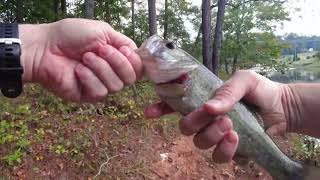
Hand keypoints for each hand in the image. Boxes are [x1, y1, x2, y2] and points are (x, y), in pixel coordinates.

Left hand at [20, 18, 142, 102]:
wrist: (45, 47)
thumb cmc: (70, 36)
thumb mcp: (102, 31)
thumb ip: (123, 42)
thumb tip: (138, 52)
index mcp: (116, 58)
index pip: (138, 67)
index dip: (134, 60)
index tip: (122, 49)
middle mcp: (111, 73)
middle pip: (131, 78)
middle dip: (117, 62)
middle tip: (100, 50)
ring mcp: (100, 85)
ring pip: (116, 86)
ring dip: (101, 68)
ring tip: (85, 57)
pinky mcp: (87, 96)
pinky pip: (99, 92)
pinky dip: (89, 78)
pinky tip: (77, 70)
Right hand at [145, 70, 289, 162]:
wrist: (283, 108)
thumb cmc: (260, 90)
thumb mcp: (245, 80)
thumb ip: (227, 90)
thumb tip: (210, 107)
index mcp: (202, 99)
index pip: (174, 105)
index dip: (160, 108)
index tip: (150, 112)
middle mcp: (204, 119)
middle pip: (184, 128)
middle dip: (195, 122)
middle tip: (216, 114)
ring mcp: (215, 135)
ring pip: (198, 143)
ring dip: (211, 135)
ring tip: (230, 125)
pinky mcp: (229, 149)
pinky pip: (217, 157)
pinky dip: (225, 150)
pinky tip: (235, 138)